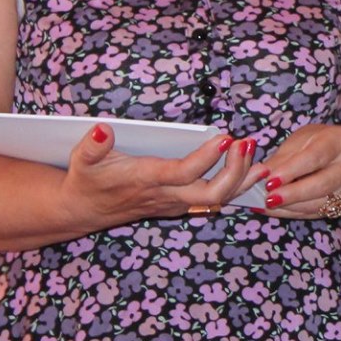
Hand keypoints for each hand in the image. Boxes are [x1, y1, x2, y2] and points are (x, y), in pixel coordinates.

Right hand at [61, 124, 262, 221]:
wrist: (83, 210)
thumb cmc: (87, 180)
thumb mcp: (82, 161)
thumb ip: (93, 146)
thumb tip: (103, 130)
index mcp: (146, 180)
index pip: (182, 172)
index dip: (206, 158)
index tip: (226, 138)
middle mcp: (166, 195)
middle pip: (211, 192)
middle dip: (235, 171)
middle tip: (247, 143)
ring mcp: (175, 203)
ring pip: (217, 198)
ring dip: (241, 179)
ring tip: (259, 155)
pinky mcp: (179, 204)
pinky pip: (214, 200)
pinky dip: (235, 186)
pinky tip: (253, 170)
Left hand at [253, 124, 340, 219]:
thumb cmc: (322, 143)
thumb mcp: (302, 140)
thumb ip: (281, 157)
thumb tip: (258, 173)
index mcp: (337, 142)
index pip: (314, 157)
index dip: (291, 170)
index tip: (269, 181)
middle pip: (322, 183)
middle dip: (293, 194)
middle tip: (268, 199)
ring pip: (321, 203)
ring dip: (291, 207)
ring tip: (267, 206)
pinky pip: (317, 213)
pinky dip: (295, 213)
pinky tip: (277, 211)